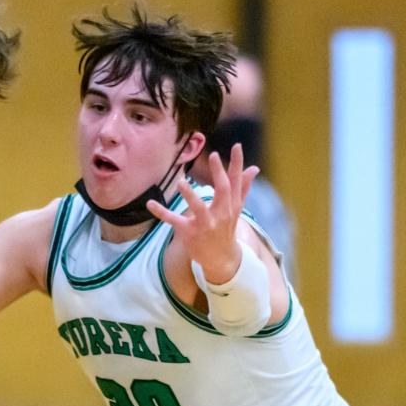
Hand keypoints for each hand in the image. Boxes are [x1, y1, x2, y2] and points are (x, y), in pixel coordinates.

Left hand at [147, 143, 258, 283]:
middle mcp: (221, 213)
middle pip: (223, 191)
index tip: (236, 146)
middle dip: (219, 174)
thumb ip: (243, 188)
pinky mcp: (190, 233)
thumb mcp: (236, 209)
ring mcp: (206, 224)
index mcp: (232, 205)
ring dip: (190, 195)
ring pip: (198, 208)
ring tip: (181, 182)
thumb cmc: (227, 229)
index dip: (237, 164)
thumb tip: (254, 168)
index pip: (236, 182)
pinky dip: (161, 212)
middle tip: (213, 156)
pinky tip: (150, 204)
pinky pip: (174, 221)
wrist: (222, 259)